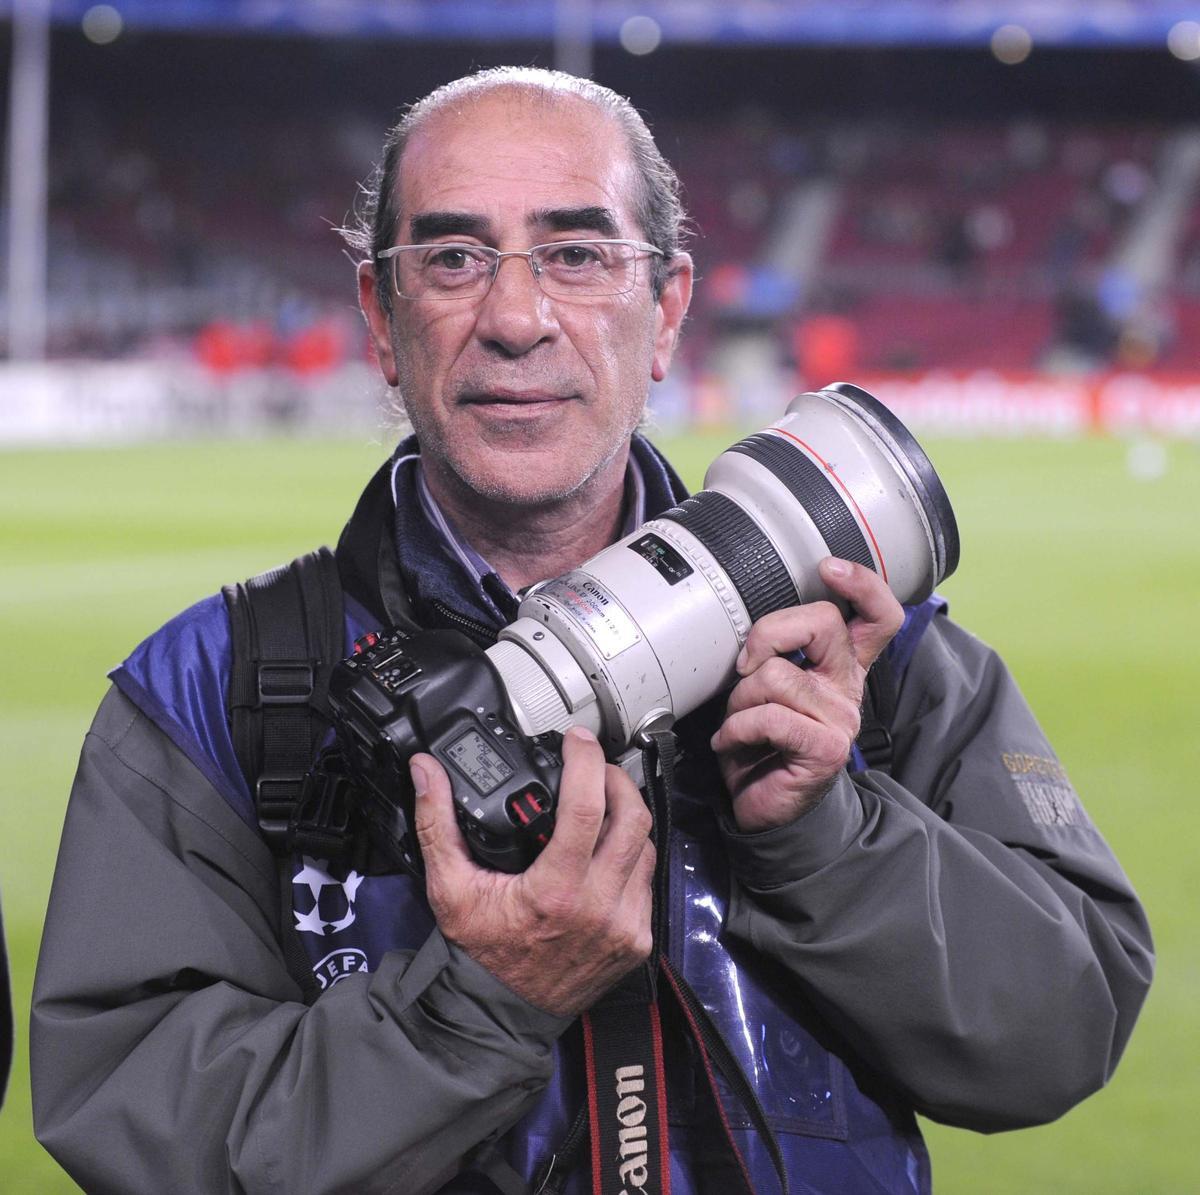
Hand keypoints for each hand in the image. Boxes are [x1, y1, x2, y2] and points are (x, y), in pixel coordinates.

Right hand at [412, 726, 654, 1017]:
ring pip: (646, 847)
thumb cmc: (480, 950)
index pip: (587, 808)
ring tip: (602, 802)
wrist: (503, 1012)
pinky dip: (632, 856)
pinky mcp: (638, 940)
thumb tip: (427, 771)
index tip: (577, 740)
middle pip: (633, 818)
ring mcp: (625, 925)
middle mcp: (600, 908)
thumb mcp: (449, 889)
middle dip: (617, 780)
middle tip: (595, 766)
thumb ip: (437, 824)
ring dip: (628, 817)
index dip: (587, 763)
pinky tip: (607, 850)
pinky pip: (647, 881)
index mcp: (556, 891)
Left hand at [711, 557, 903, 832]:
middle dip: (768, 633)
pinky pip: (769, 716)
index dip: (862, 583)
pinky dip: (737, 729)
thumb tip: (754, 634)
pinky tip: (732, 744)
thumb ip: (775, 653)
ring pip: (778, 674)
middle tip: (744, 666)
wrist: (766, 810)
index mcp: (841, 667)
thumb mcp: (766, 688)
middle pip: (823, 623)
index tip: (828, 567)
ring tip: (736, 722)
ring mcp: (841, 718)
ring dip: (739, 699)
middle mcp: (848, 687)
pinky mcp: (826, 748)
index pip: (878, 615)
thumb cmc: (761, 743)